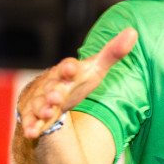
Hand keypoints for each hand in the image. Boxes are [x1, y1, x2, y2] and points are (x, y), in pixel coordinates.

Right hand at [16, 29, 137, 138]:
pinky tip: (31, 132)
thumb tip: (133, 31)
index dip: (69, 68)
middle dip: (54, 92)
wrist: (47, 95)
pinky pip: (31, 122)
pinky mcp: (34, 117)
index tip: (71, 68)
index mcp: (66, 72)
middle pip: (51, 87)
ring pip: (39, 104)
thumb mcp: (95, 68)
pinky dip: (31, 127)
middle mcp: (51, 85)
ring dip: (42, 109)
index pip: (67, 68)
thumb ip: (112, 53)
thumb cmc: (75, 80)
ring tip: (48, 113)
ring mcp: (40, 101)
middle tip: (58, 96)